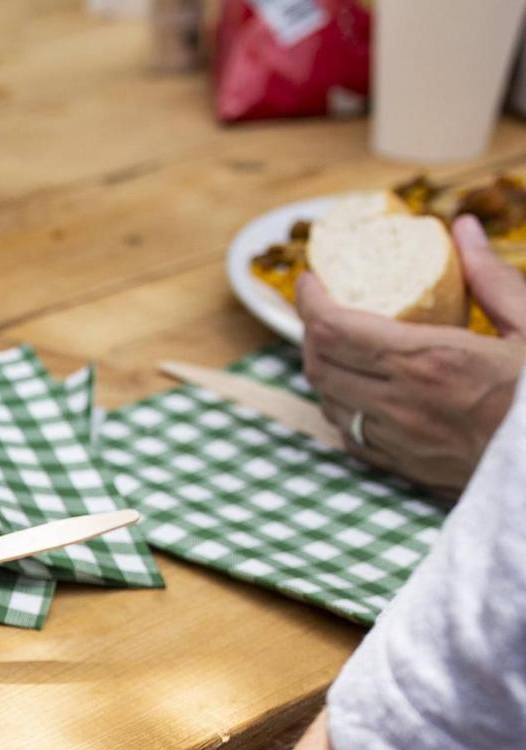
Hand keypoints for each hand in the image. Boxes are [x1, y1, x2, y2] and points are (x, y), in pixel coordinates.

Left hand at [298, 215, 525, 499]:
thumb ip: (491, 278)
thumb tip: (463, 229)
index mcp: (428, 361)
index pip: (333, 329)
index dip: (310, 301)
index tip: (310, 281)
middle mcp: (401, 404)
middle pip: (319, 365)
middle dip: (311, 331)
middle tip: (325, 308)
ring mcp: (399, 441)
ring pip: (329, 403)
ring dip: (324, 370)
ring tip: (340, 346)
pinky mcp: (406, 469)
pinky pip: (351, 436)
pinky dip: (344, 409)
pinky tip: (363, 392)